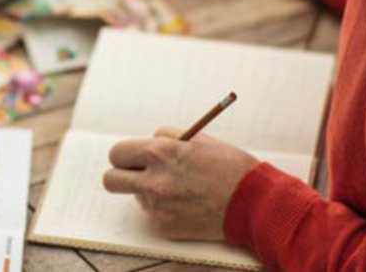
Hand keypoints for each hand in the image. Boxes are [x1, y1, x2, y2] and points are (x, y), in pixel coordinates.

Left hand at [101, 127, 258, 240]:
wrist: (254, 203)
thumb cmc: (229, 166)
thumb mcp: (198, 139)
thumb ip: (166, 138)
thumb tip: (147, 142)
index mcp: (159, 153)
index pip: (117, 153)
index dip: (124, 155)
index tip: (132, 158)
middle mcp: (153, 181)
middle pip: (110, 180)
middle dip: (121, 175)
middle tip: (138, 174)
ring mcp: (158, 207)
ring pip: (135, 196)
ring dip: (147, 191)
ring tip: (178, 188)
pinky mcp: (165, 226)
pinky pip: (153, 213)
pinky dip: (164, 208)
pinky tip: (187, 203)